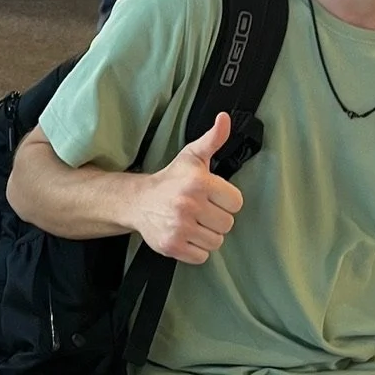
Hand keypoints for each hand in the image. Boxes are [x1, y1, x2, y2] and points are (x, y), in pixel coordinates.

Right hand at [135, 111, 243, 262]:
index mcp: (198, 182)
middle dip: (216, 219)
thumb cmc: (170, 180)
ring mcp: (179, 227)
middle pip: (227, 224)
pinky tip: (186, 236)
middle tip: (201, 212)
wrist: (138, 202)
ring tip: (193, 224)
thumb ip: (213, 139)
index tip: (212, 197)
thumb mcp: (192, 156)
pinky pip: (202, 256)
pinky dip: (196, 250)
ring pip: (216, 242)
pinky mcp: (172, 246)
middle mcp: (188, 204)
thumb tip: (225, 119)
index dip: (225, 201)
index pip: (236, 203)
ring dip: (207, 235)